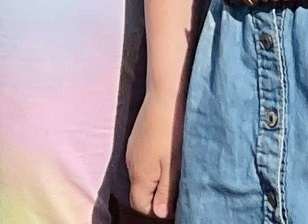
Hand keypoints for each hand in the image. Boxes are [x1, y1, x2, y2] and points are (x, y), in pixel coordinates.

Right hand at [122, 90, 180, 217]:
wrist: (165, 96)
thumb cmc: (171, 133)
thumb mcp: (173, 167)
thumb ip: (164, 192)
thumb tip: (158, 214)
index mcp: (139, 174)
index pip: (140, 205)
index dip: (156, 210)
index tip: (174, 203)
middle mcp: (130, 163)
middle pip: (140, 191)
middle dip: (156, 195)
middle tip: (177, 187)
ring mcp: (132, 149)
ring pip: (142, 176)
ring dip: (156, 179)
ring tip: (175, 171)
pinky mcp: (137, 139)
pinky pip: (142, 161)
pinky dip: (154, 165)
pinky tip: (167, 155)